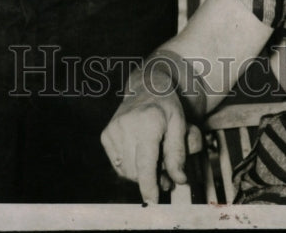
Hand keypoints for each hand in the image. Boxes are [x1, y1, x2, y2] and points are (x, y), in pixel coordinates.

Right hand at [100, 71, 187, 204]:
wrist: (146, 85)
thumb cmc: (166, 105)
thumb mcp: (180, 124)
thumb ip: (178, 153)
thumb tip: (179, 179)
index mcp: (148, 122)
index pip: (145, 162)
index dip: (149, 185)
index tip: (152, 201)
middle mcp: (126, 126)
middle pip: (136, 171)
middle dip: (151, 179)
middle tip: (166, 174)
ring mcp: (113, 130)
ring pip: (126, 171)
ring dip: (140, 174)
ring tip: (154, 160)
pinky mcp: (105, 135)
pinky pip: (118, 164)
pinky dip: (130, 166)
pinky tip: (139, 152)